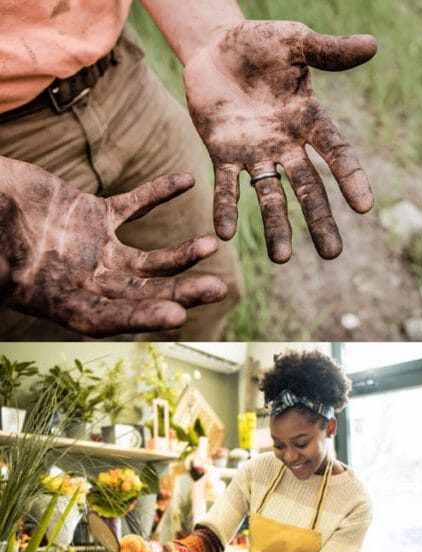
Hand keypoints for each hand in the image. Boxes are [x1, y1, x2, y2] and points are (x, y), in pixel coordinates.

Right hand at [0, 158, 226, 334]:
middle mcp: (84, 283)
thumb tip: (8, 282)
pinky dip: (158, 193)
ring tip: (210, 247)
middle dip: (180, 293)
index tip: (176, 317)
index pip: (107, 318)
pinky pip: (133, 206)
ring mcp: (92, 250)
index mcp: (60, 301)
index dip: (141, 318)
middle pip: (141, 294)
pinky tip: (186, 180)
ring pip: (146, 260)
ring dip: (180, 256)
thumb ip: (7, 275)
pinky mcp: (93, 215)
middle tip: (217, 290)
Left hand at [184, 21, 376, 261]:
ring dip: (276, 227)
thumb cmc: (259, 43)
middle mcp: (286, 144)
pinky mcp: (223, 155)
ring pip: (269, 196)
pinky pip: (226, 186)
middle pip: (308, 188)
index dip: (350, 177)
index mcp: (309, 120)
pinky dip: (226, 209)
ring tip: (281, 259)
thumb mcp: (295, 41)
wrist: (214, 47)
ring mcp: (255, 154)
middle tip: (332, 254)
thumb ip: (329, 51)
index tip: (365, 207)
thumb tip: (372, 45)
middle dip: (319, 221)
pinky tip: (224, 234)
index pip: (336, 152)